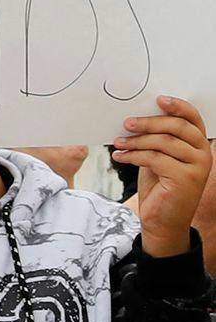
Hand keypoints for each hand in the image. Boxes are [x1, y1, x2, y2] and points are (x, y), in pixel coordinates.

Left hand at [114, 95, 211, 258]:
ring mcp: (197, 166)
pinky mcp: (184, 178)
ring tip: (118, 143)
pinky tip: (120, 157)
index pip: (193, 118)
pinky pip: (155, 159)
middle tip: (127, 123)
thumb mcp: (158, 160)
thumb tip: (137, 120)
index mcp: (199, 145)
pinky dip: (133, 156)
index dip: (177, 106)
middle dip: (149, 122)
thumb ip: (157, 141)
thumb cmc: (159, 189)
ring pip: (163, 142)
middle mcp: (203, 153)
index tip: (158, 99)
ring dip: (136, 141)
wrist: (162, 222)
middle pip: (176, 127)